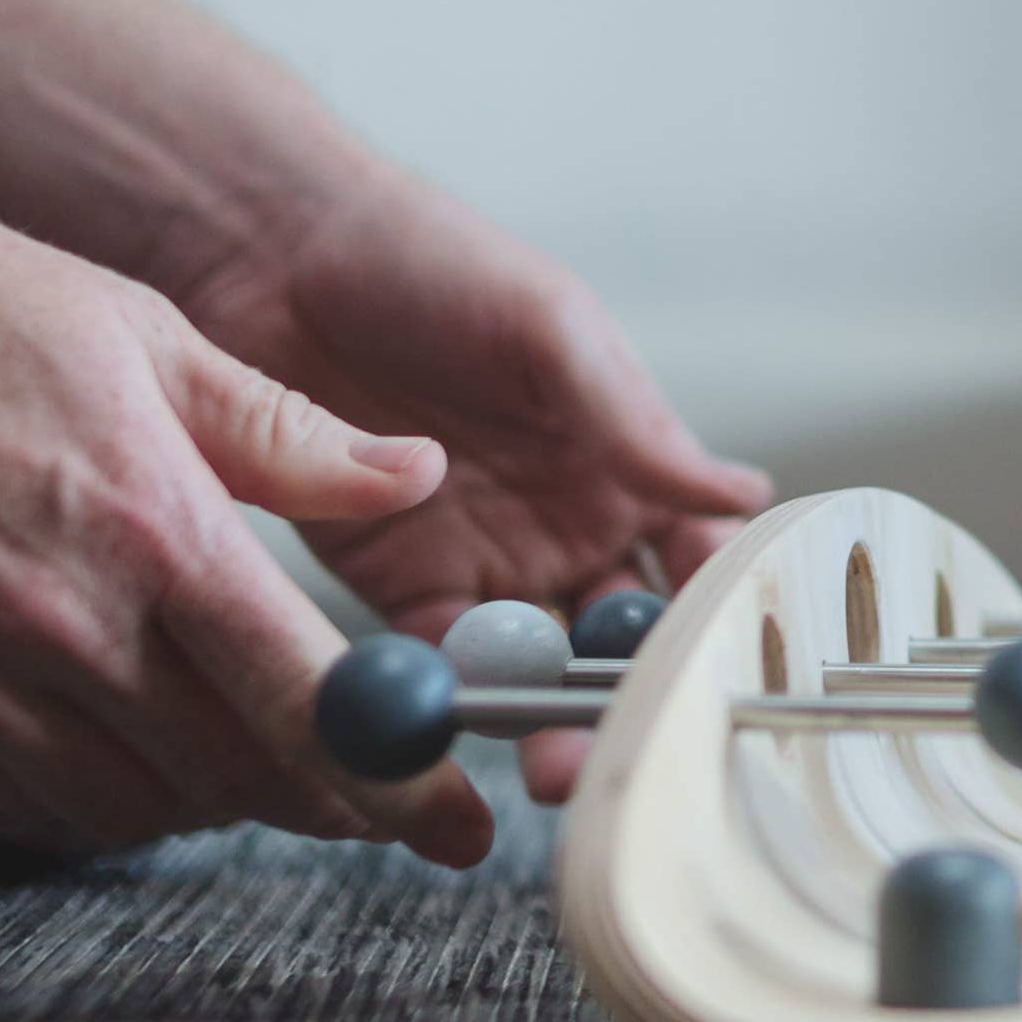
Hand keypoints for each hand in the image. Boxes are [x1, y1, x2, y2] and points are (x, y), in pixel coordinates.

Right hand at [0, 161, 494, 863]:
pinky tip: (150, 751)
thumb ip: (288, 432)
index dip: (398, 779)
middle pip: (233, 775)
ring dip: (221, 802)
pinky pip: (31, 792)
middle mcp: (63, 624)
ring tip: (275, 768)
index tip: (454, 823)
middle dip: (326, 802)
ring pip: (135, 804)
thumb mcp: (148, 335)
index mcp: (152, 528)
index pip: (306, 701)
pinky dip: (112, 795)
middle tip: (385, 801)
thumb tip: (417, 475)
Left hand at [172, 159, 766, 804]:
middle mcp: (568, 530)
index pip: (698, 564)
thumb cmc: (436, 267)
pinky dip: (448, 700)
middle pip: (620, 642)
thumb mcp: (552, 331)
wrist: (279, 258)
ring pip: (537, 670)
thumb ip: (632, 423)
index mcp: (627, 467)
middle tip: (622, 748)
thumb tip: (742, 497)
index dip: (719, 622)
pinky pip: (434, 663)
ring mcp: (483, 564)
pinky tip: (455, 723)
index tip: (722, 675)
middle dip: (628, 702)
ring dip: (547, 722)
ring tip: (551, 763)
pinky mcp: (393, 588)